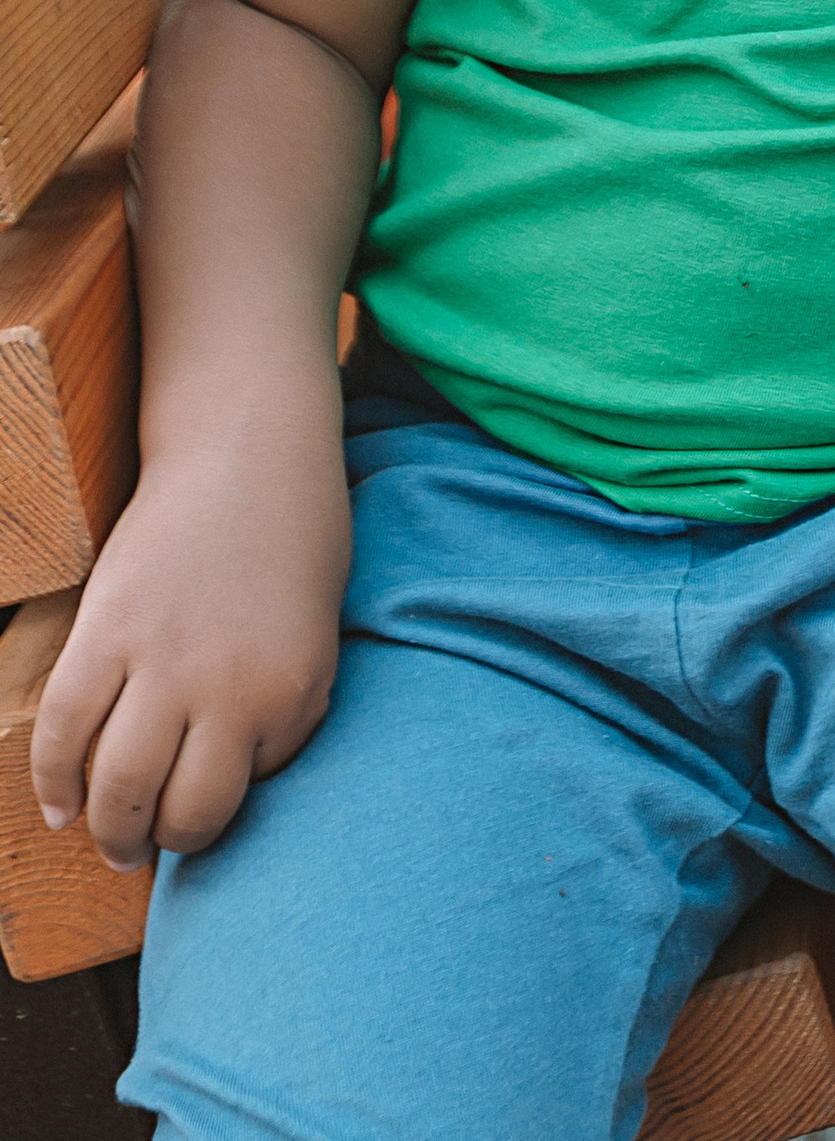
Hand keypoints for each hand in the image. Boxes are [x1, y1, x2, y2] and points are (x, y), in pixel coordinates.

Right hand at [29, 436, 352, 865]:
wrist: (247, 448)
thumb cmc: (292, 540)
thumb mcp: (317, 637)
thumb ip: (281, 709)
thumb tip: (238, 778)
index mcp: (293, 694)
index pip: (248, 798)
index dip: (225, 808)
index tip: (209, 803)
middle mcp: (229, 689)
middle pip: (182, 814)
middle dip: (161, 843)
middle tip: (147, 848)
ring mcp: (163, 660)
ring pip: (118, 788)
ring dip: (109, 831)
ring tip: (112, 839)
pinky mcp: (106, 630)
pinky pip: (64, 732)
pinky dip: (53, 781)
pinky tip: (61, 805)